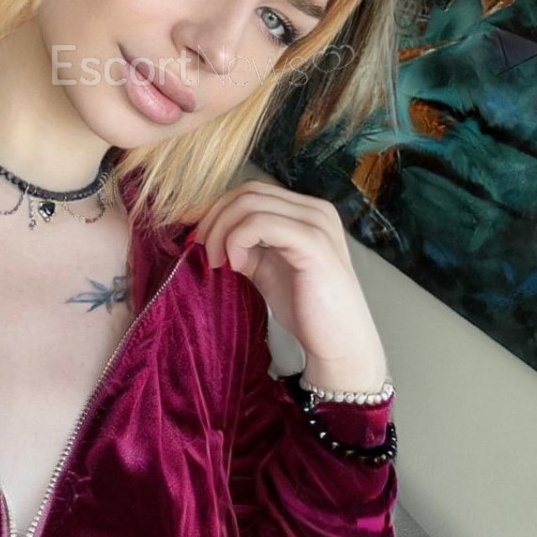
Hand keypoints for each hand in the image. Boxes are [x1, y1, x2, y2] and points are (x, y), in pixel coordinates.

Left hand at [193, 179, 387, 390]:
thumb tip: (208, 233)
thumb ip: (245, 246)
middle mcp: (315, 209)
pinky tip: (236, 266)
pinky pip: (259, 224)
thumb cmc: (307, 311)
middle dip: (215, 218)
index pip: (252, 192)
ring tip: (218, 263)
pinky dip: (237, 241)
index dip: (218, 209)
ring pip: (249, 203)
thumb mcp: (267, 270)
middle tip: (203, 252)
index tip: (196, 237)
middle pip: (248, 192)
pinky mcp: (312, 241)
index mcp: (306, 212)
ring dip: (222, 231)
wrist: (340, 345)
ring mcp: (316, 222)